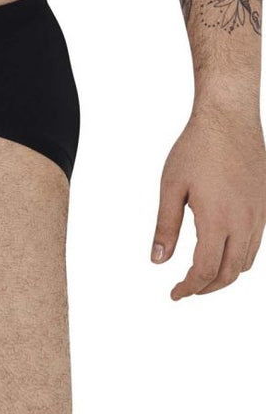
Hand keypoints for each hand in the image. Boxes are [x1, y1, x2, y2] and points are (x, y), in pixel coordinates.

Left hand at [151, 114, 265, 298]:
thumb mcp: (171, 186)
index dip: (189, 288)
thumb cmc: (197, 148)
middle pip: (229, 273)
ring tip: (202, 275)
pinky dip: (239, 258)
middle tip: (186, 289)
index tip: (174, 293)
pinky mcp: (265, 206)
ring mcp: (259, 215)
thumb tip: (158, 260)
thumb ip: (165, 227)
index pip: (205, 270)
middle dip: (206, 288)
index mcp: (217, 219)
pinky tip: (222, 251)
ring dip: (224, 275)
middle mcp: (243, 222)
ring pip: (246, 262)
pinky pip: (255, 244)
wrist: (229, 120)